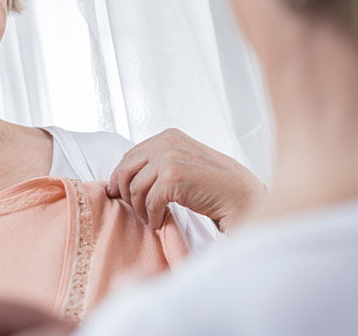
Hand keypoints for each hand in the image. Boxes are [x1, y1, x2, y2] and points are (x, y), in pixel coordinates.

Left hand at [108, 128, 265, 230]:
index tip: (118, 193)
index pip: (130, 155)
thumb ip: (158, 161)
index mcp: (167, 136)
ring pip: (136, 188)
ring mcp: (169, 159)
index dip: (120, 176)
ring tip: (150, 217)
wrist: (239, 194)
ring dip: (140, 208)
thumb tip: (123, 178)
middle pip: (127, 169)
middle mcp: (166, 143)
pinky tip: (159, 221)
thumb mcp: (182, 160)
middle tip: (134, 209)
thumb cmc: (212, 182)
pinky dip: (152, 216)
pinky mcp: (173, 179)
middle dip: (125, 192)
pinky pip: (150, 202)